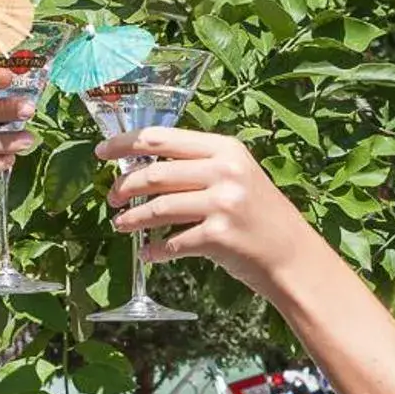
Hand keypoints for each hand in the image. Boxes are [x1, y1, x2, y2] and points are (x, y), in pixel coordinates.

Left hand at [96, 128, 317, 295]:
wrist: (293, 256)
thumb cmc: (260, 216)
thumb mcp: (237, 176)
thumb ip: (199, 166)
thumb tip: (144, 167)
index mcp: (225, 148)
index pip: (162, 137)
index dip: (125, 144)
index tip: (101, 152)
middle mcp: (224, 171)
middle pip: (155, 173)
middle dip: (124, 186)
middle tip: (112, 198)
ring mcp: (222, 203)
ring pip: (158, 207)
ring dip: (133, 219)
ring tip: (121, 225)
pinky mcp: (219, 236)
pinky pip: (172, 241)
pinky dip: (155, 249)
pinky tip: (149, 253)